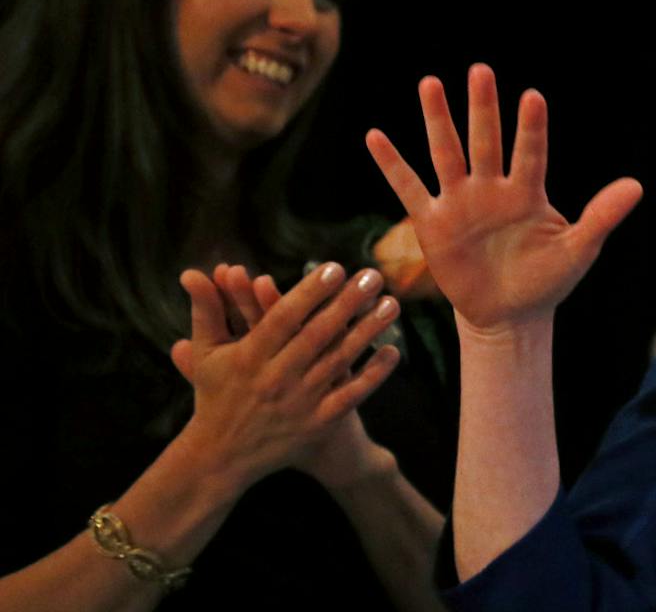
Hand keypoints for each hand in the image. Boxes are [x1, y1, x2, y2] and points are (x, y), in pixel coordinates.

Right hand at [167, 259, 401, 488]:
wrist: (221, 459)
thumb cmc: (215, 395)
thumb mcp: (207, 354)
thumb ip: (206, 310)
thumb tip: (190, 272)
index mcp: (248, 357)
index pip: (283, 318)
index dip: (309, 292)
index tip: (336, 267)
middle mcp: (274, 379)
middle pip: (317, 335)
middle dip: (347, 303)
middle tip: (373, 276)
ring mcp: (298, 403)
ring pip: (339, 361)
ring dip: (367, 331)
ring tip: (391, 303)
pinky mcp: (316, 424)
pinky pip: (350, 396)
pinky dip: (373, 374)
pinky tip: (393, 350)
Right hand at [364, 64, 642, 333]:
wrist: (510, 314)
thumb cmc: (547, 278)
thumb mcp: (579, 250)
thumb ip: (601, 217)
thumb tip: (637, 185)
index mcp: (528, 193)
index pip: (531, 152)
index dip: (531, 128)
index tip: (532, 96)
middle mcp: (492, 189)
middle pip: (486, 141)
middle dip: (482, 108)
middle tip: (480, 70)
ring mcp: (461, 202)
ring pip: (447, 154)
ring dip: (438, 120)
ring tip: (430, 83)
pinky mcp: (433, 223)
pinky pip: (409, 188)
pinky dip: (392, 164)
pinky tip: (376, 136)